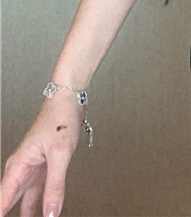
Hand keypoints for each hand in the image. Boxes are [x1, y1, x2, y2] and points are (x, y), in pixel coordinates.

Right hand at [1, 93, 79, 216]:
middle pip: (6, 204)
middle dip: (6, 216)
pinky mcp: (42, 169)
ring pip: (19, 202)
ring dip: (21, 216)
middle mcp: (20, 170)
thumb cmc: (60, 118)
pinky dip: (35, 207)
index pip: (0, 203)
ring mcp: (30, 170)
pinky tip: (42, 216)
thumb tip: (50, 214)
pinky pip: (34, 194)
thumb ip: (55, 185)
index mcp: (17, 167)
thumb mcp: (60, 154)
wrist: (69, 100)